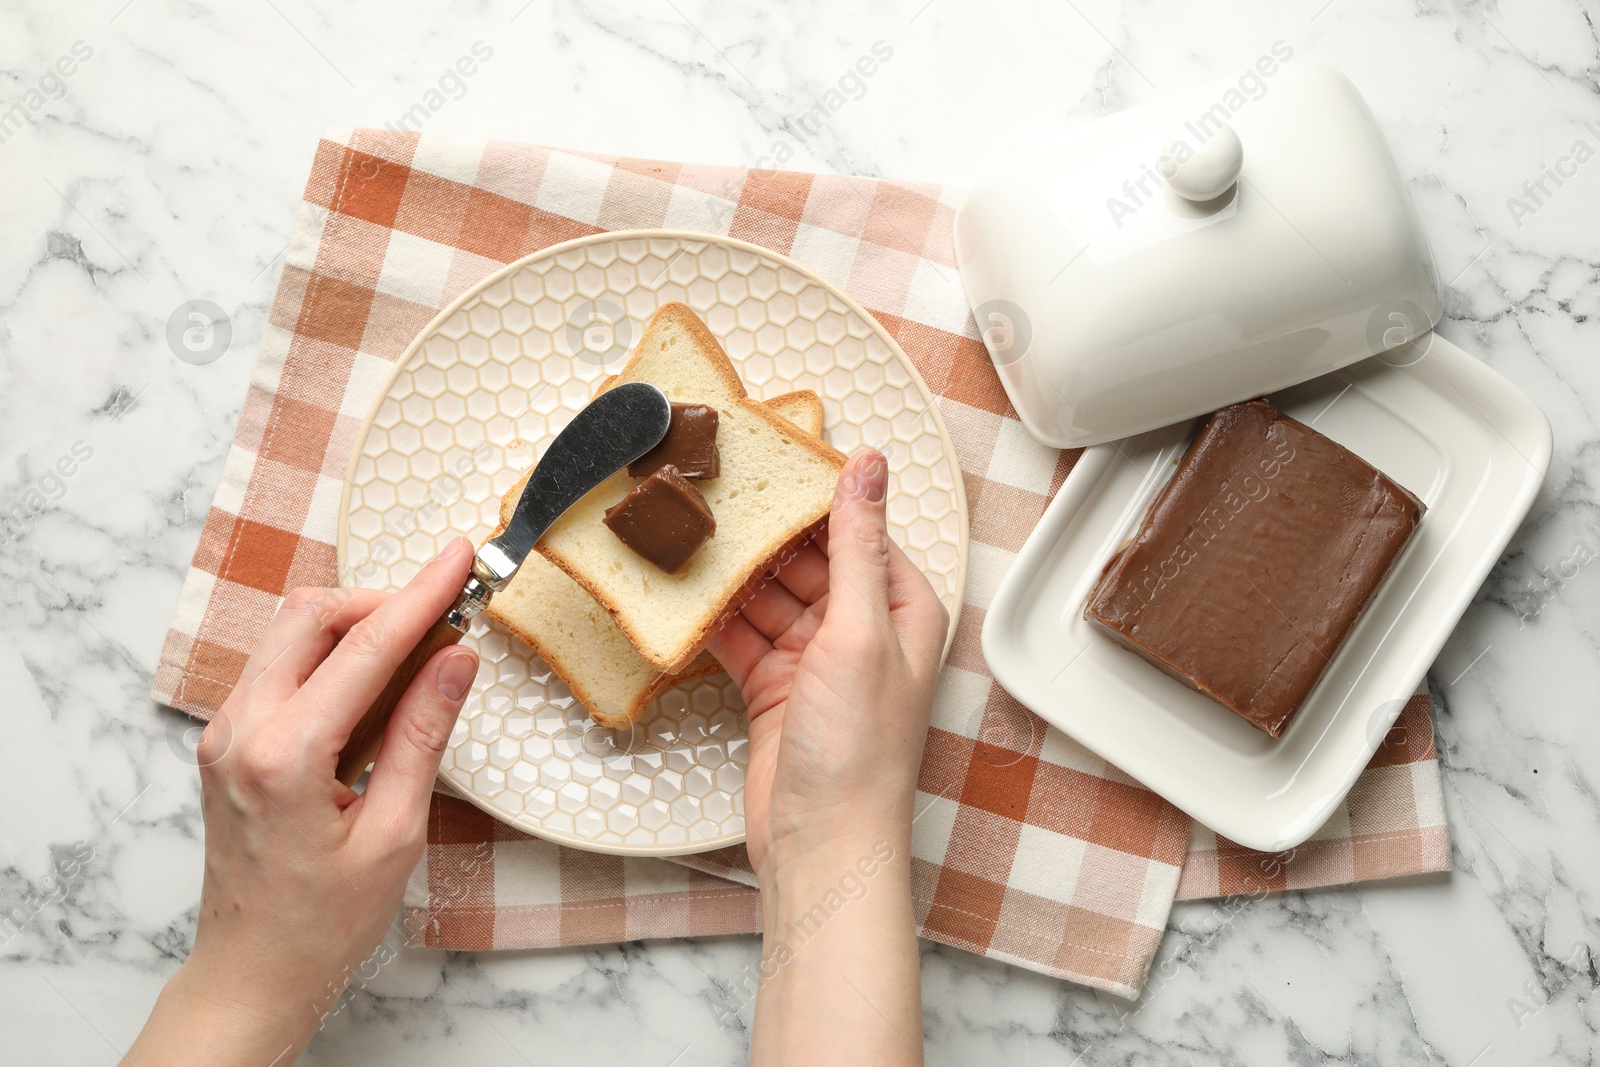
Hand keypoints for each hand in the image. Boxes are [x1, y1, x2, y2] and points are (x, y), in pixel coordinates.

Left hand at [128, 537, 478, 1065]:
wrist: (251, 974)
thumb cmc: (322, 925)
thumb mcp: (393, 835)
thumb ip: (421, 736)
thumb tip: (454, 660)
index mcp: (284, 755)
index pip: (365, 647)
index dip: (422, 596)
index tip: (460, 561)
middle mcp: (241, 731)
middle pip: (310, 616)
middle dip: (381, 598)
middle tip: (446, 604)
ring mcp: (226, 734)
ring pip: (290, 636)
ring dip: (356, 624)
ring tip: (421, 641)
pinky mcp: (229, 743)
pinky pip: (280, 669)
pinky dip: (332, 656)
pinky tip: (378, 681)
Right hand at [708, 450, 947, 1066]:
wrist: (821, 844)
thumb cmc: (858, 750)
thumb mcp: (860, 630)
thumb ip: (857, 544)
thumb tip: (868, 465)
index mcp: (902, 606)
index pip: (859, 528)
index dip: (815, 494)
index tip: (768, 456)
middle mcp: (863, 627)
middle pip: (808, 557)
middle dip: (764, 532)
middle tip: (709, 491)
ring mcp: (816, 658)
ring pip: (769, 593)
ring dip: (734, 573)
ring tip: (686, 532)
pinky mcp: (775, 686)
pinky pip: (742, 635)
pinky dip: (716, 619)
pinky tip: (682, 593)